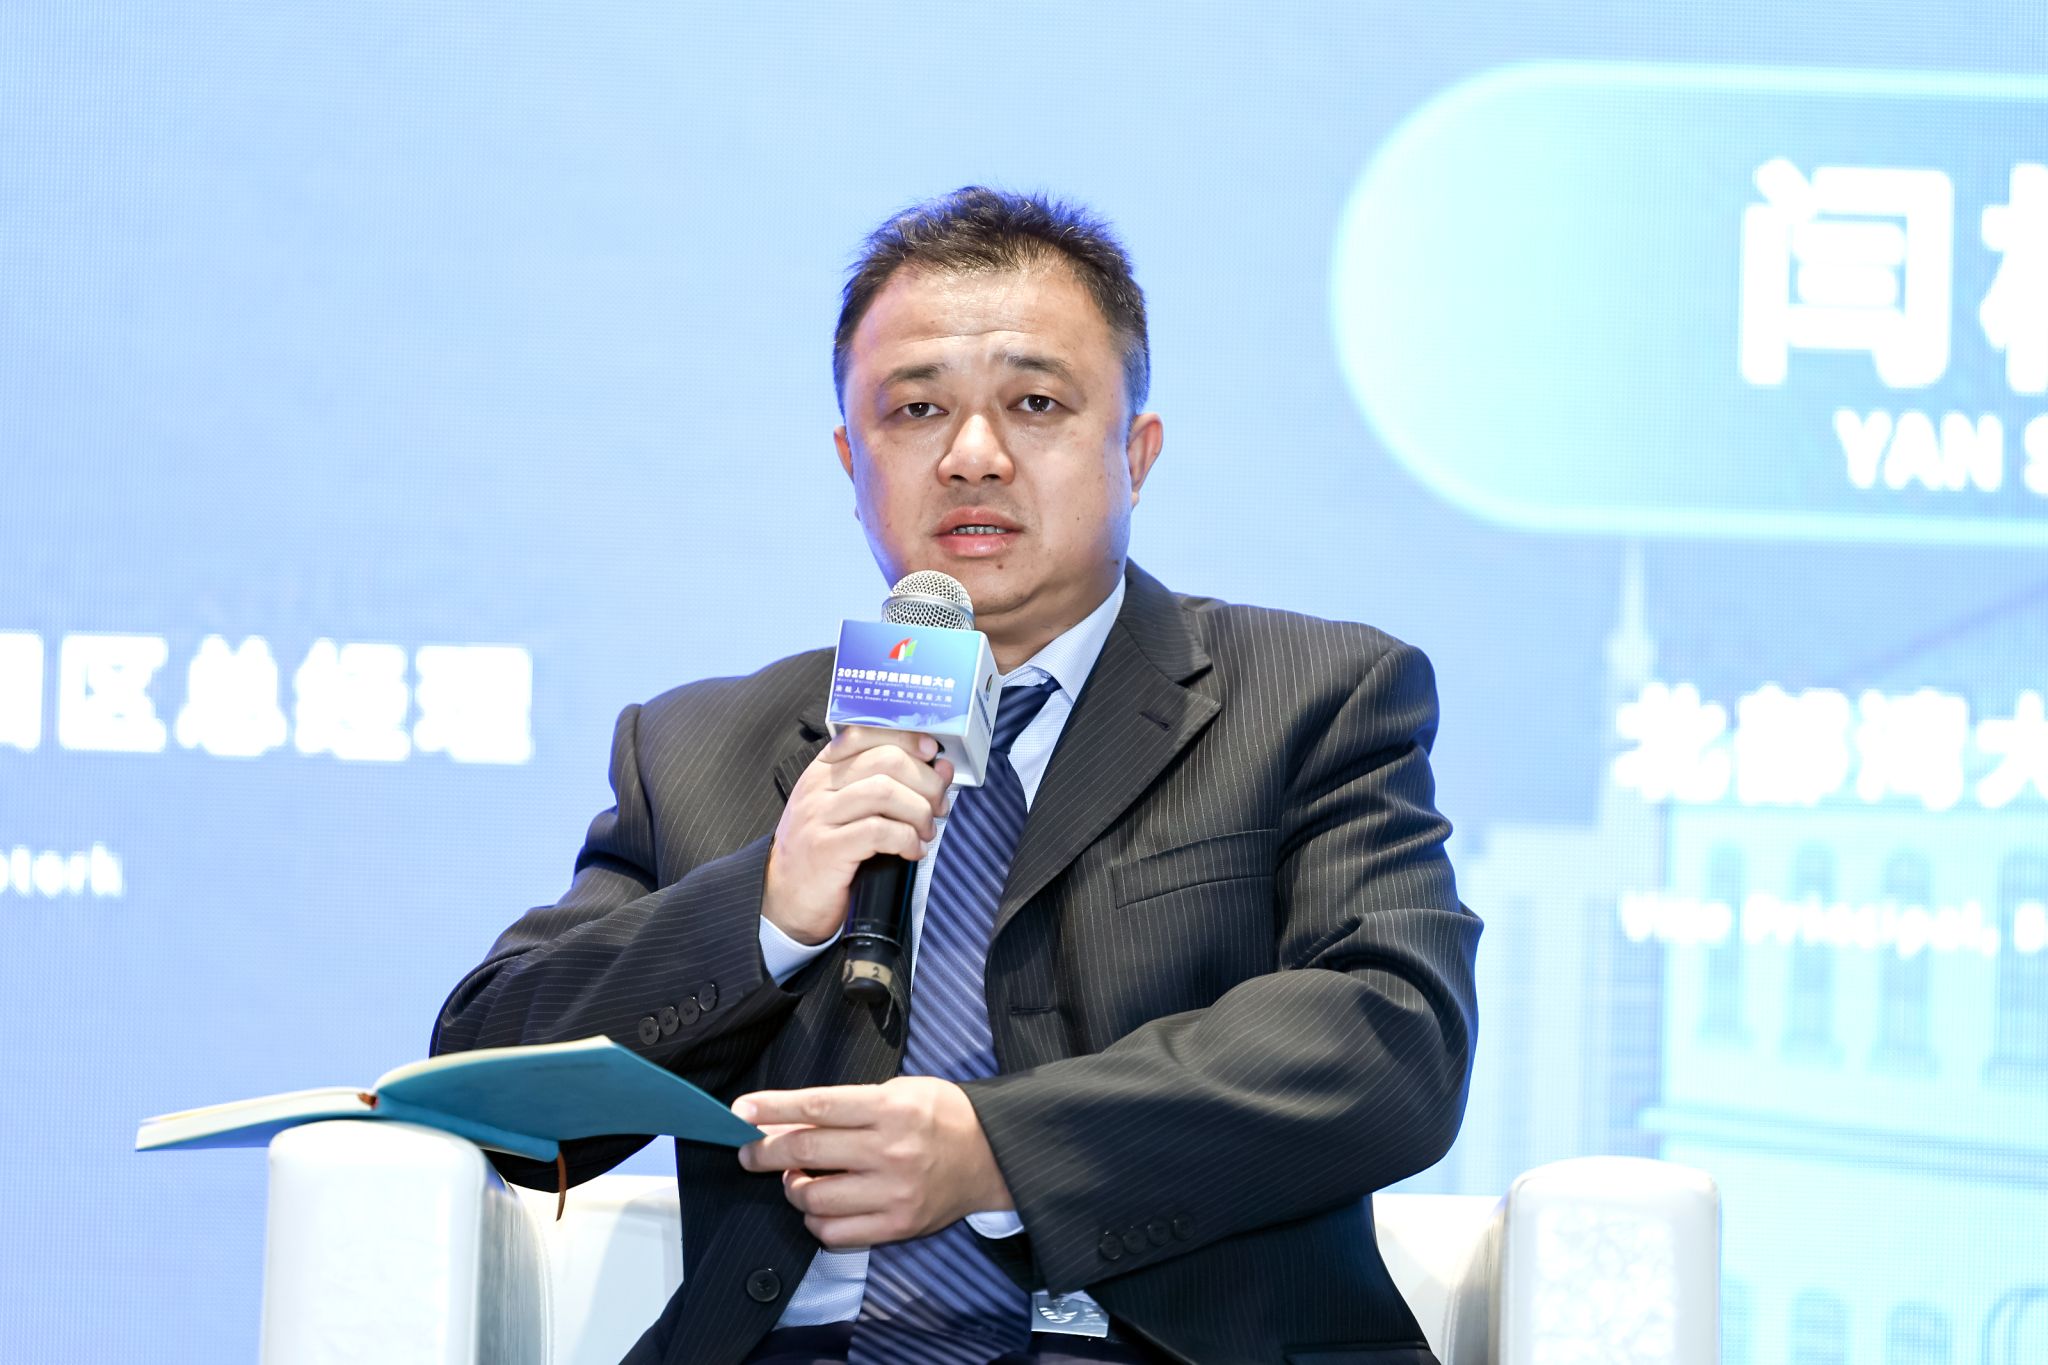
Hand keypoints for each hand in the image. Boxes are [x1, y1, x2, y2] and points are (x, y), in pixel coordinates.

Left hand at [733, 1077, 1011, 1248]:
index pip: (817, 1107)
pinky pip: (834, 1232)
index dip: (771, 1109)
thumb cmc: (941, 1116)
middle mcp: (890, 1151)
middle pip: (806, 1152)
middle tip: (749, 1151)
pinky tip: (820, 1204)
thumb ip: (844, 1107)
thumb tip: (784, 1123)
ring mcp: (893, 1193)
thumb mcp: (898, 1091)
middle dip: (764, 1152)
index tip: (739, 1112)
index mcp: (891, 1108)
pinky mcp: (897, 1226)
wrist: (992, 1156)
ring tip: (796, 1178)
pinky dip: (815, 1219)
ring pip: (813, 1198)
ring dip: (792, 1188)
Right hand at [763, 726, 952, 944]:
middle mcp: (818, 787)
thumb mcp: (847, 810)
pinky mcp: (826, 849)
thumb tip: (940, 767)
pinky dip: (907, 840)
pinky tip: (913, 851)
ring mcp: (819, 816)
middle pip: (885, 760)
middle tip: (938, 805)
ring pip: (885, 791)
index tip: (933, 751)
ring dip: (919, 811)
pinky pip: (879, 831)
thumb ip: (887, 785)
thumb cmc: (823, 852)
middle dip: (925, 781)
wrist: (785, 899)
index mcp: (823, 770)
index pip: (864, 733)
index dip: (905, 737)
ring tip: (926, 831)